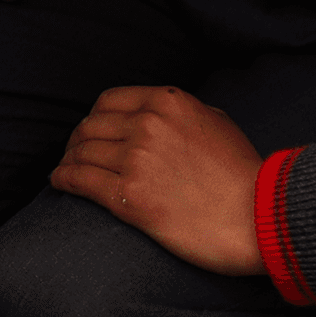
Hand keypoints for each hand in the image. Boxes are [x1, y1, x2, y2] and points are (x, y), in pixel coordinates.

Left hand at [51, 85, 266, 274]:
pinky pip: (80, 181)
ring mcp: (136, 160)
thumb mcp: (217, 122)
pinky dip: (63, 179)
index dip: (93, 117)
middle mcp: (148, 125)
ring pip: (81, 152)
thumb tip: (160, 115)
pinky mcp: (128, 197)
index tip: (90, 131)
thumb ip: (183, 112)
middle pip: (90, 126)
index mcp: (168, 102)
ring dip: (68, 160)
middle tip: (75, 154)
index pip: (110, 100)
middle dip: (77, 141)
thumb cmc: (243, 174)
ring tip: (65, 170)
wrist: (257, 215)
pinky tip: (58, 183)